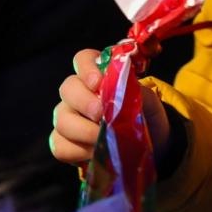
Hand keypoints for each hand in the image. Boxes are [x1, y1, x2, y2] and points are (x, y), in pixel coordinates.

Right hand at [50, 49, 169, 165]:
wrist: (151, 145)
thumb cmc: (146, 117)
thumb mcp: (148, 101)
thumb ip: (137, 91)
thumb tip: (124, 88)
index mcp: (98, 76)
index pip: (83, 59)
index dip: (86, 68)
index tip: (98, 82)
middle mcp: (78, 94)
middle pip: (68, 88)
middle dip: (84, 101)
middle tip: (101, 115)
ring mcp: (68, 118)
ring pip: (62, 119)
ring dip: (82, 130)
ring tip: (101, 139)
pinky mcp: (65, 144)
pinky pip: (60, 146)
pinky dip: (77, 151)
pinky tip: (94, 153)